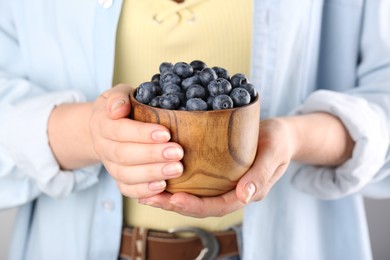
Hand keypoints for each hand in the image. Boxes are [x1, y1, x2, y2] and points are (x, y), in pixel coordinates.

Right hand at [89, 84, 183, 198]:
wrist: (104, 127)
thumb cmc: (120, 108)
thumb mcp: (117, 94)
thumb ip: (118, 97)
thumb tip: (118, 109)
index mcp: (102, 124)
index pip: (120, 130)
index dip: (142, 134)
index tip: (166, 134)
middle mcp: (104, 147)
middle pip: (124, 155)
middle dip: (153, 155)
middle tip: (178, 153)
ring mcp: (110, 166)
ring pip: (126, 175)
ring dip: (152, 174)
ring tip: (177, 169)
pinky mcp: (118, 179)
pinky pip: (127, 189)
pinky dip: (144, 191)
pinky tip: (163, 187)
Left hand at [137, 118, 293, 216]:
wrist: (279, 134)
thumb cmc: (278, 142)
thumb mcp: (273, 153)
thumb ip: (261, 175)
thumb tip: (245, 196)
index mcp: (245, 193)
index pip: (218, 206)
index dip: (196, 205)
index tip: (174, 198)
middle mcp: (231, 193)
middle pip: (200, 206)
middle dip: (174, 204)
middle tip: (149, 197)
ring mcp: (222, 185)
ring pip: (194, 196)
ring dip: (170, 196)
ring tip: (146, 192)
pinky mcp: (215, 173)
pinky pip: (195, 183)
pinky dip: (176, 182)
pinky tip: (158, 175)